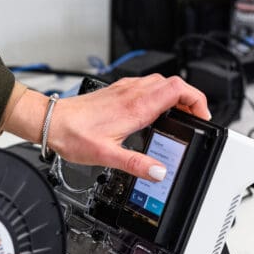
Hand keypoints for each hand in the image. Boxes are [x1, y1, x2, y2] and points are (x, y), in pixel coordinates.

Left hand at [3, 75, 209, 179]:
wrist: (52, 122)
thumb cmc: (73, 135)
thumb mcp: (107, 156)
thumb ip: (136, 164)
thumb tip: (159, 171)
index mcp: (137, 107)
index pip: (179, 89)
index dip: (197, 100)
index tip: (202, 117)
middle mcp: (133, 93)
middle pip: (174, 84)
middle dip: (189, 100)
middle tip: (192, 119)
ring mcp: (124, 89)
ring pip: (160, 83)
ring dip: (174, 96)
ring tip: (176, 116)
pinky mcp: (116, 91)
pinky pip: (145, 86)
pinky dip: (157, 95)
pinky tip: (151, 112)